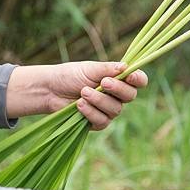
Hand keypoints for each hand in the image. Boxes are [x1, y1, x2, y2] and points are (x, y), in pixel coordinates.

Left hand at [6, 61, 147, 129]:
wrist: (50, 90)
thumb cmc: (70, 76)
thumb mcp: (89, 69)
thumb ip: (107, 69)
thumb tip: (125, 67)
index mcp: (118, 79)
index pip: (138, 81)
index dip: (139, 79)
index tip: (130, 76)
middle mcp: (117, 95)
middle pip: (130, 96)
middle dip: (117, 89)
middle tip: (103, 82)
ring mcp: (108, 110)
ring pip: (115, 109)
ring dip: (99, 100)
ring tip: (82, 93)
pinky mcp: (98, 122)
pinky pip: (102, 121)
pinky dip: (90, 112)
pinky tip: (79, 105)